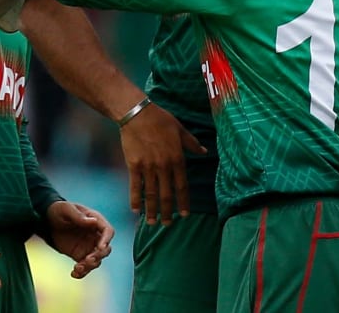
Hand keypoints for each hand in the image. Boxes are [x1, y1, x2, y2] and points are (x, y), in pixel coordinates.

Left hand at [40, 201, 113, 279]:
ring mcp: (88, 247)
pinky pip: (85, 266)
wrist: (46, 221)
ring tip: (78, 268)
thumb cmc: (58, 211)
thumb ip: (78, 216)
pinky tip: (74, 274)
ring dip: (90, 266)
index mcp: (96, 221)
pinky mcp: (79, 255)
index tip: (100, 248)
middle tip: (87, 260)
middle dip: (98, 256)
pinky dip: (82, 273)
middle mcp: (95, 235)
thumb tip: (93, 222)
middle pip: (105, 249)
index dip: (106, 240)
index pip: (108, 231)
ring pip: (97, 260)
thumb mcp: (66, 209)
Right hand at [122, 104, 205, 224]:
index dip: (183, 201)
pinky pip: (135, 186)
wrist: (137, 114)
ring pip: (151, 193)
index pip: (182, 185)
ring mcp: (148, 167)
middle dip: (167, 211)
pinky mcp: (134, 165)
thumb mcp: (181, 130)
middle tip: (168, 224)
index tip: (185, 214)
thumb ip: (192, 144)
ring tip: (152, 223)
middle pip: (166, 194)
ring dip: (152, 210)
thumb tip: (205, 151)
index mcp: (177, 158)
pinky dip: (135, 199)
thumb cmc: (161, 119)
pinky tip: (136, 210)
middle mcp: (163, 166)